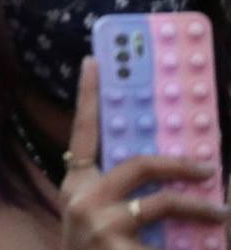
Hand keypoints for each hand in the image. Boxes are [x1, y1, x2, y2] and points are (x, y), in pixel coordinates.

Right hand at [60, 57, 227, 248]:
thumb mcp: (105, 221)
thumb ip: (128, 195)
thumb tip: (176, 166)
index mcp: (75, 186)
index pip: (81, 132)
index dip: (88, 95)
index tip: (95, 60)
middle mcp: (80, 198)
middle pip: (139, 164)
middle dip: (180, 165)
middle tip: (209, 168)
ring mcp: (97, 222)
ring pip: (162, 201)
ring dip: (200, 206)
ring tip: (222, 213)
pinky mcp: (116, 244)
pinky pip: (171, 237)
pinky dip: (193, 238)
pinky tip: (207, 239)